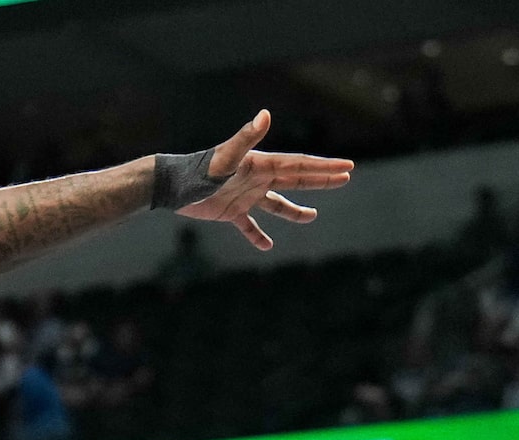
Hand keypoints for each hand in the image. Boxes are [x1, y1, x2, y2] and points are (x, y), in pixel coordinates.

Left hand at [171, 111, 353, 252]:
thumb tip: (265, 115)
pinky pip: (249, 226)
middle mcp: (257, 178)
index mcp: (262, 164)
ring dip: (294, 211)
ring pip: (277, 204)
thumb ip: (246, 137)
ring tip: (312, 216)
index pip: (300, 165)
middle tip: (345, 177)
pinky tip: (267, 245)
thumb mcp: (226, 157)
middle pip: (296, 179)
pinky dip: (258, 235)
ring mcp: (245, 195)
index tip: (347, 167)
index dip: (325, 167)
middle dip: (321, 179)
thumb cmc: (198, 171)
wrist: (171, 185)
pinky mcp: (230, 212)